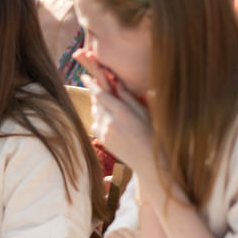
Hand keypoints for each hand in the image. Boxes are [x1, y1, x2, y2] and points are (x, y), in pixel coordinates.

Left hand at [75, 48, 153, 170]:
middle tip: (92, 82)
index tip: (84, 76)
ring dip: (96, 104)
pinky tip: (107, 116)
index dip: (91, 84)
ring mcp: (104, 132)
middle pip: (95, 102)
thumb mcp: (145, 113)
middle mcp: (111, 122)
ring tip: (103, 100)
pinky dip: (98, 117)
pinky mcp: (102, 140)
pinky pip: (95, 123)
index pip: (101, 94)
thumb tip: (116, 82)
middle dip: (93, 92)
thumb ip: (129, 98)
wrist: (150, 162)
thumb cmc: (153, 134)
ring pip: (94, 112)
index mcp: (123, 113)